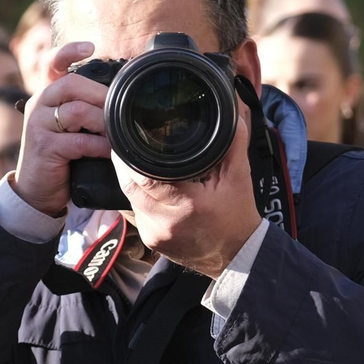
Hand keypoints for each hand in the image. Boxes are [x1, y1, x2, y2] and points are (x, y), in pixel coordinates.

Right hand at [11, 42, 112, 216]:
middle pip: (72, 84)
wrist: (37, 189)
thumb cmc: (61, 156)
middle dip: (102, 96)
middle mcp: (39, 104)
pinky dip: (99, 146)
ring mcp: (38, 124)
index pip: (52, 63)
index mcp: (47, 95)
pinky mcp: (44, 146)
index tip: (90, 47)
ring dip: (104, 123)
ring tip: (117, 135)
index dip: (69, 51)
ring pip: (78, 111)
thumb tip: (123, 101)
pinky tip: (109, 152)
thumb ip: (87, 110)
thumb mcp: (71, 128)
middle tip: (121, 110)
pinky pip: (78, 141)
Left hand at [113, 99, 262, 278]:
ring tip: (135, 160)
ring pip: (129, 199)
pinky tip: (145, 184)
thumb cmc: (238, 215)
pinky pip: (135, 212)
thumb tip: (229, 107)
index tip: (126, 136)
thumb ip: (231, 141)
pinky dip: (138, 196)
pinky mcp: (150, 240)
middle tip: (125, 143)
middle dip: (125, 163)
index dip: (129, 156)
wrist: (238, 256)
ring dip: (130, 179)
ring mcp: (154, 234)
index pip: (143, 176)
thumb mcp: (239, 175)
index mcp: (186, 204)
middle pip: (129, 185)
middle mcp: (164, 222)